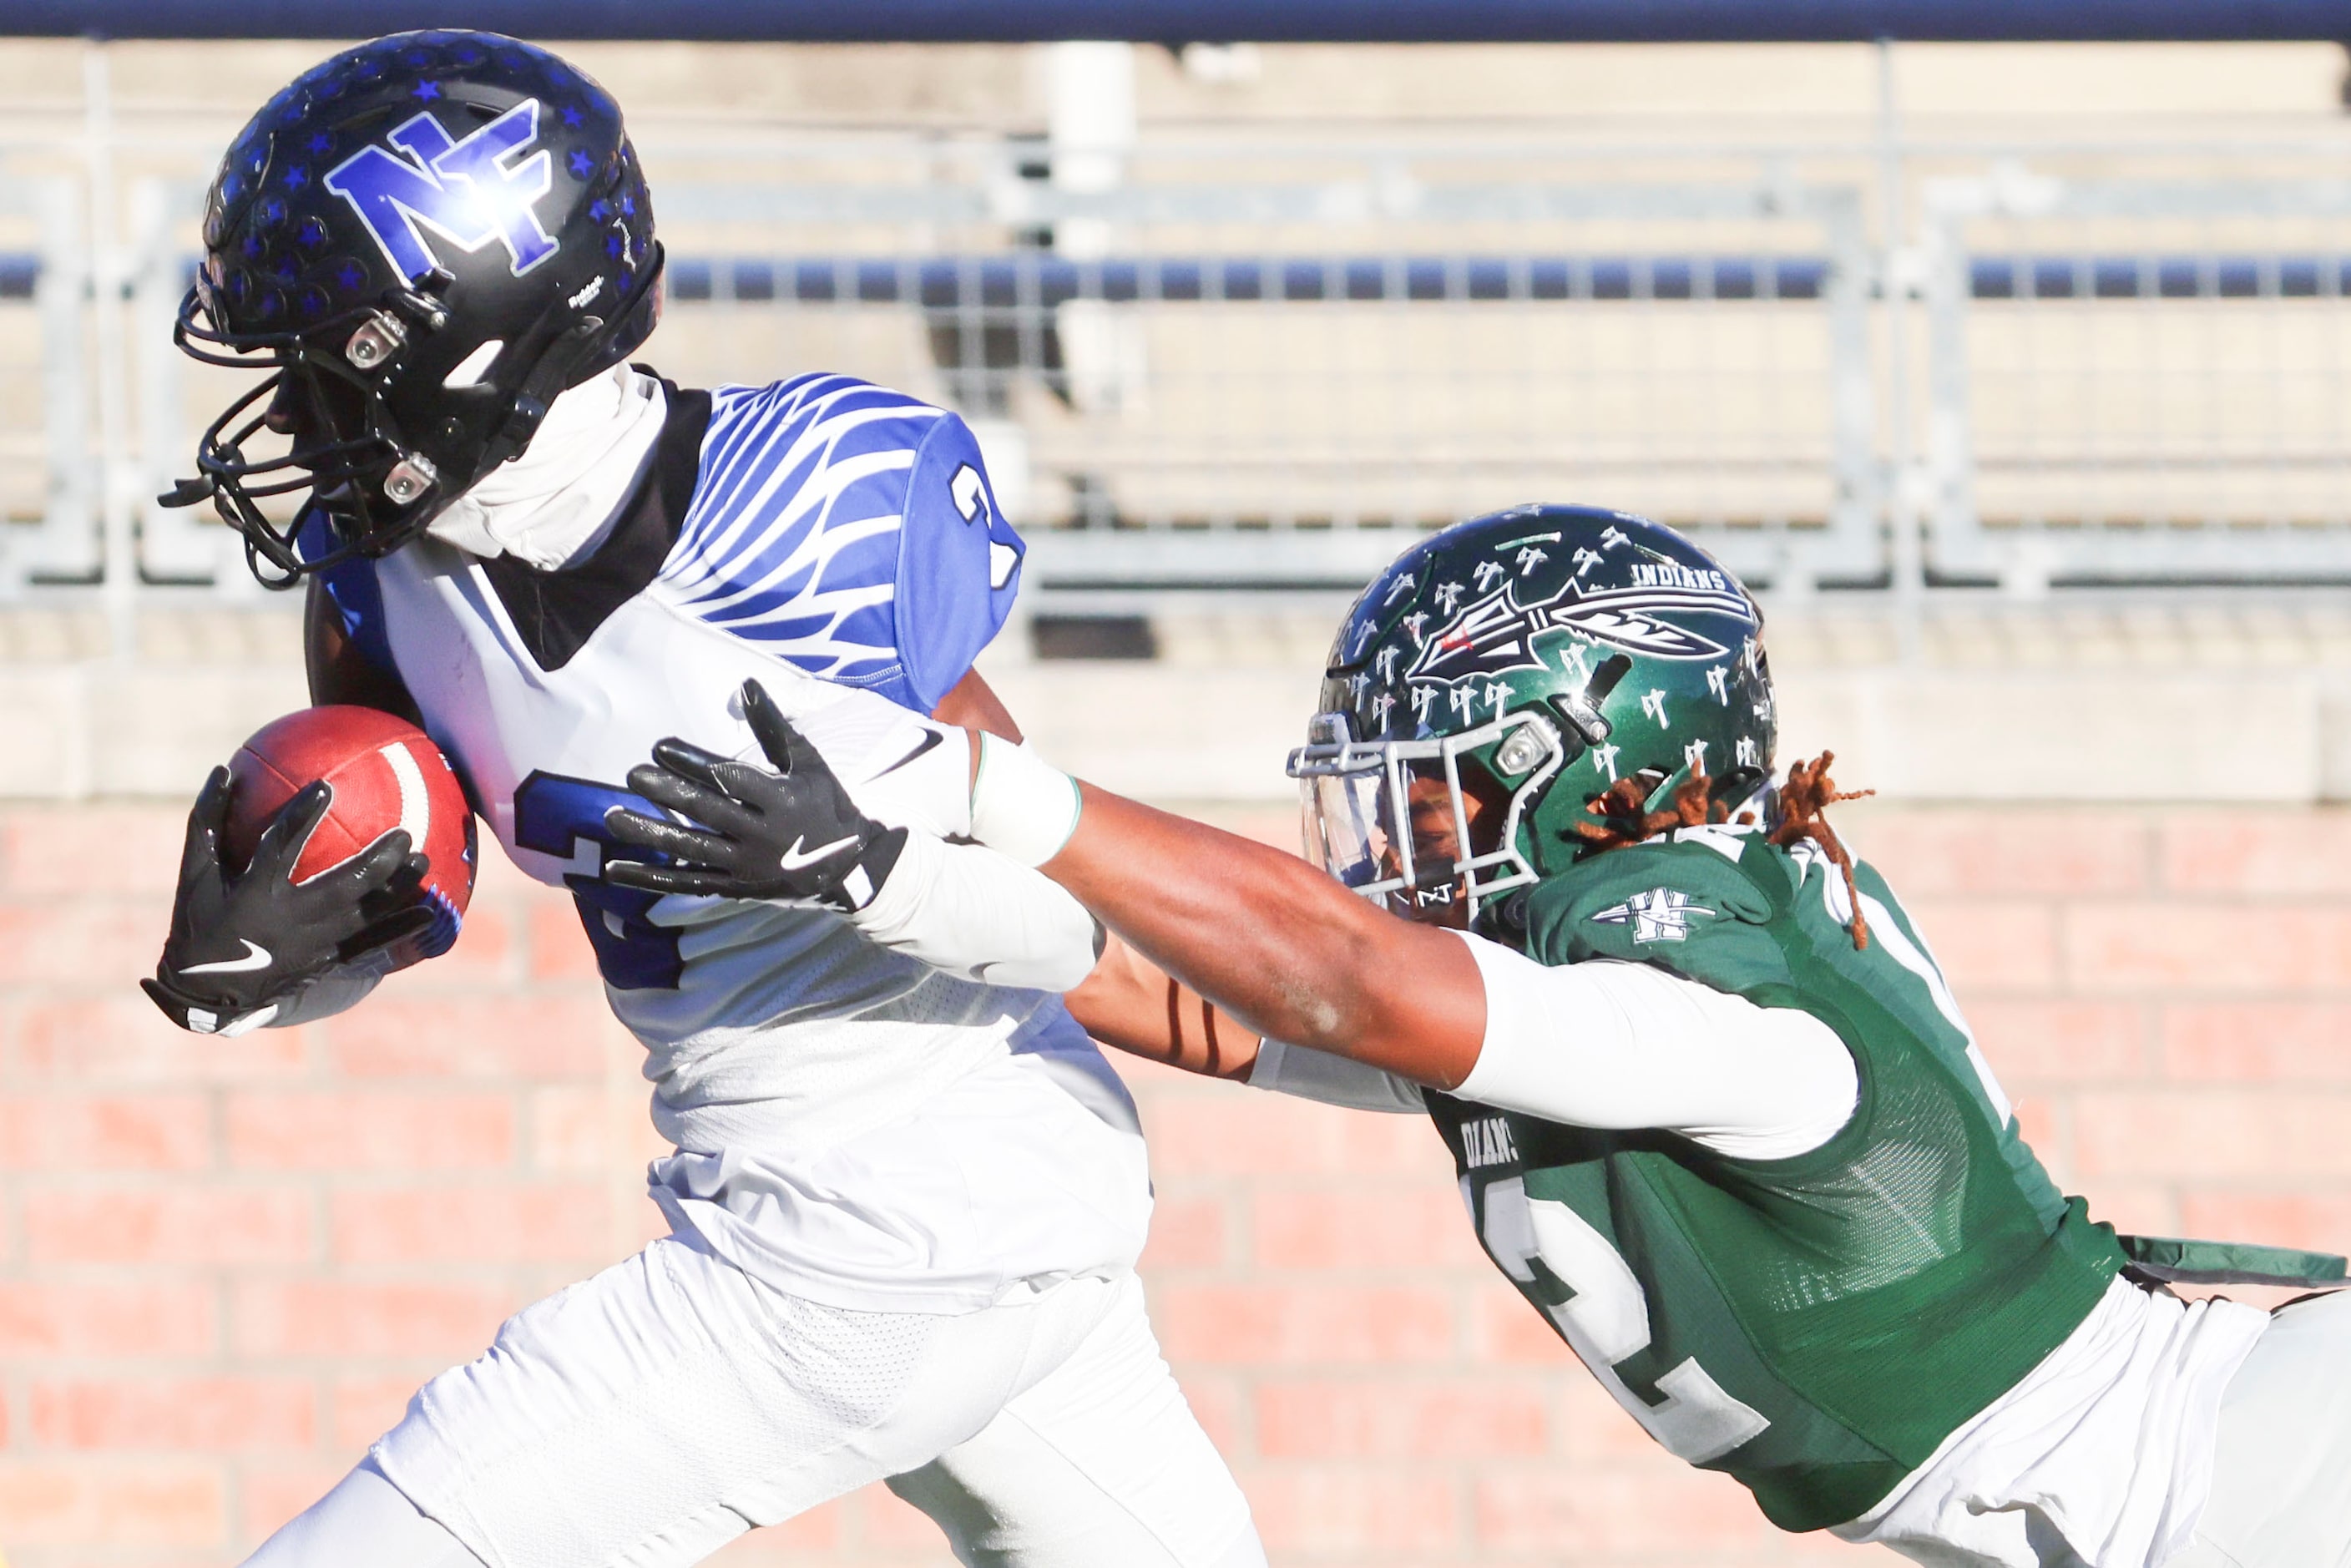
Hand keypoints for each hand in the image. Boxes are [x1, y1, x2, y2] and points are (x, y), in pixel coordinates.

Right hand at [141, 768, 435, 1034]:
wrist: (207, 993)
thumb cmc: (200, 923)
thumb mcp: (193, 875)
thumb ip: (207, 823)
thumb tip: (221, 770)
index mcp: (255, 892)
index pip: (280, 846)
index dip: (301, 816)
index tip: (326, 786)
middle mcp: (289, 919)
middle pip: (341, 886)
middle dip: (376, 861)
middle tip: (404, 833)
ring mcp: (312, 943)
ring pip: (362, 915)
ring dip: (396, 889)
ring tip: (424, 861)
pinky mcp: (326, 961)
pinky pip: (369, 945)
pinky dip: (399, 929)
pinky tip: (429, 912)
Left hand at [602, 678, 907, 911]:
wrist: (850, 867)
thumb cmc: (826, 805)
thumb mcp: (808, 763)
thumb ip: (774, 726)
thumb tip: (746, 683)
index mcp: (782, 800)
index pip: (731, 778)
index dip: (694, 762)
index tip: (660, 745)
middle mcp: (762, 835)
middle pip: (708, 812)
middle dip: (668, 793)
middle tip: (633, 775)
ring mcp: (747, 866)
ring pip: (693, 849)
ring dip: (651, 834)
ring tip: (612, 817)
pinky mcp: (735, 889)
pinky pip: (687, 883)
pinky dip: (651, 878)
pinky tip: (615, 870)